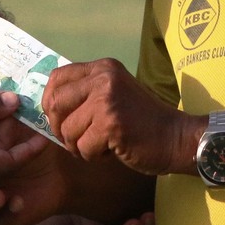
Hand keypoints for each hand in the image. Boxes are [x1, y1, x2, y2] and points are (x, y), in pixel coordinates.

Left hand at [43, 59, 191, 175]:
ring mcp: (107, 99)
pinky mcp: (111, 123)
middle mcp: (103, 77)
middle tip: (76, 139)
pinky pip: (83, 147)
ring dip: (78, 146)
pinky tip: (111, 150)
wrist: (175, 137)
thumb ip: (86, 93)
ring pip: (67, 130)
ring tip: (100, 145)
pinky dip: (93, 156)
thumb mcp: (113, 94)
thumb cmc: (142, 121)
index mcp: (102, 68)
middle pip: (55, 103)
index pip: (57, 78)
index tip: (60, 119)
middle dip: (59, 128)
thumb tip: (48, 106)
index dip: (50, 101)